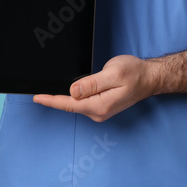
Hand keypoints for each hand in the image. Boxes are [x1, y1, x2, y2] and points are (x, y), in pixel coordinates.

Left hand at [33, 55, 157, 121]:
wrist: (149, 78)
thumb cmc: (135, 73)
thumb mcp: (113, 74)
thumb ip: (92, 83)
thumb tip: (72, 91)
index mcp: (100, 105)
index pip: (69, 104)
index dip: (51, 101)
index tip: (36, 97)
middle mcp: (98, 112)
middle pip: (70, 105)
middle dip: (55, 98)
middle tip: (39, 89)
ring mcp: (100, 111)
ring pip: (76, 104)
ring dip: (65, 97)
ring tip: (52, 89)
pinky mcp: (101, 106)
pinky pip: (82, 102)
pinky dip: (74, 97)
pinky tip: (71, 90)